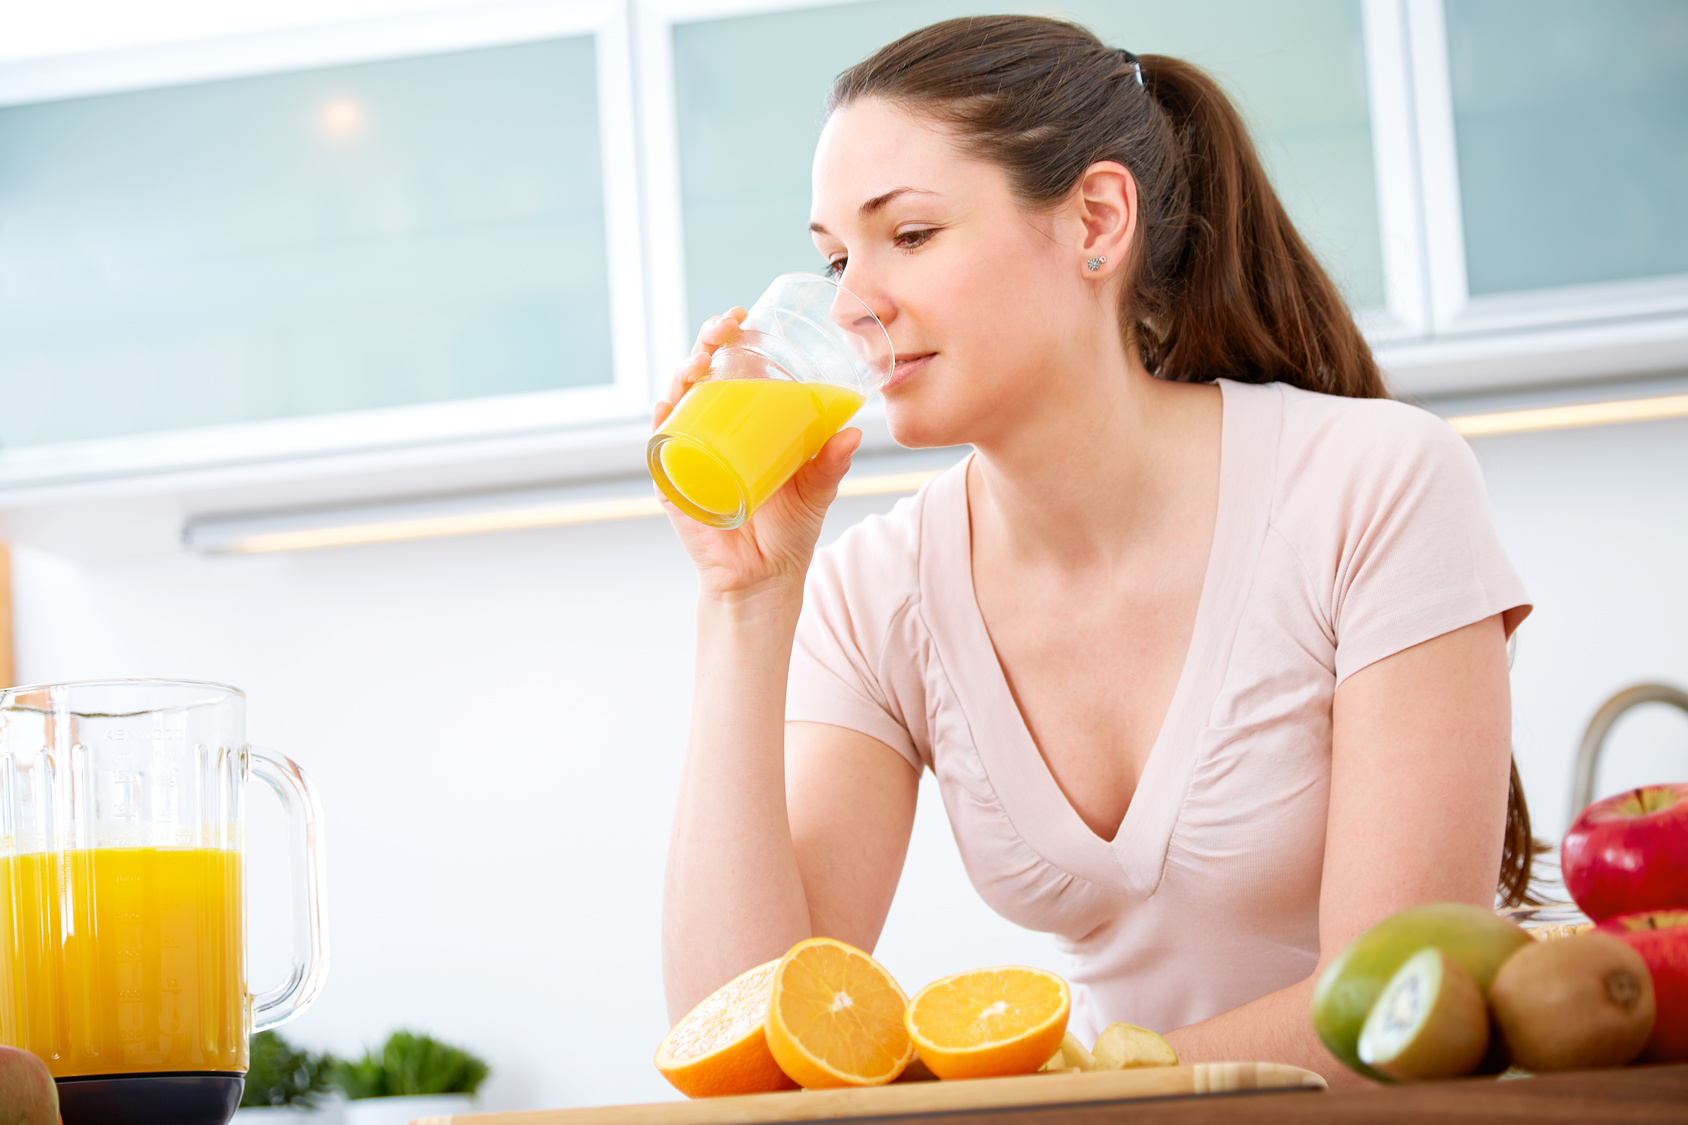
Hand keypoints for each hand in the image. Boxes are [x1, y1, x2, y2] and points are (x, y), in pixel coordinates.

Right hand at [653, 309, 861, 603]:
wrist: (764, 578)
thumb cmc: (788, 529)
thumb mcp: (816, 489)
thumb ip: (832, 463)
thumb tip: (854, 432)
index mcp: (744, 421)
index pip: (731, 366)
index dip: (731, 337)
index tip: (743, 316)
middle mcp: (712, 429)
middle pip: (699, 374)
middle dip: (704, 343)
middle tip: (723, 330)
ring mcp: (690, 453)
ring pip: (676, 401)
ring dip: (681, 375)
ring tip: (699, 363)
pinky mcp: (674, 483)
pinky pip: (660, 449)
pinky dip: (660, 426)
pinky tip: (666, 406)